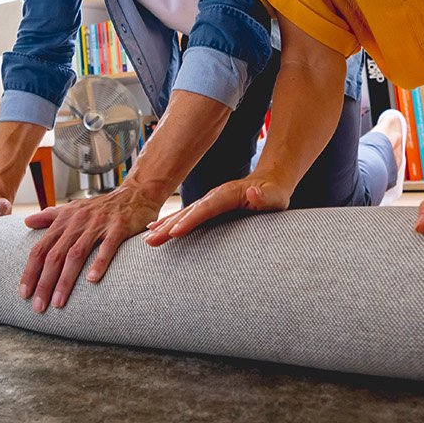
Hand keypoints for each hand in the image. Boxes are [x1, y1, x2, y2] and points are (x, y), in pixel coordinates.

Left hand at [19, 186, 163, 311]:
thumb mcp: (72, 208)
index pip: (41, 248)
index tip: (23, 293)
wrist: (134, 193)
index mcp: (64, 221)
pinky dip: (99, 262)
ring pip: (77, 254)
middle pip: (55, 255)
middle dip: (44, 282)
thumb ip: (49, 216)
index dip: (31, 271)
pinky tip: (92, 281)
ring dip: (65, 280)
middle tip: (38, 307)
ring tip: (58, 303)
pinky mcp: (118, 227)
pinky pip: (107, 246)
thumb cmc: (101, 206)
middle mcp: (77, 222)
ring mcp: (98, 224)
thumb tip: (26, 222)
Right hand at [143, 176, 289, 245]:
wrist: (270, 183)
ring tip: (148, 238)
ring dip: (165, 226)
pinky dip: (170, 223)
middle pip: (188, 211)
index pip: (206, 208)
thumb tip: (253, 193)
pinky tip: (158, 230)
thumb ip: (265, 196)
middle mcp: (214, 196)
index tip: (175, 232)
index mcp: (228, 194)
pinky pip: (186, 216)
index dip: (190, 219)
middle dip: (168, 226)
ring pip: (183, 214)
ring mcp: (209, 201)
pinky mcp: (208, 208)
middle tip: (150, 240)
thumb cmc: (274, 194)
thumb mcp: (275, 196)